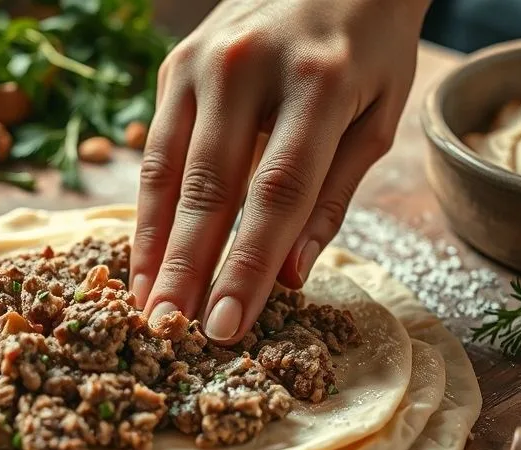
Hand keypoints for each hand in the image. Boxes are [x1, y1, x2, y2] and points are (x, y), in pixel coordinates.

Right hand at [131, 0, 428, 342]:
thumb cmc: (369, 45)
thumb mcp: (377, 116)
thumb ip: (332, 196)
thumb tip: (290, 277)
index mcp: (318, 82)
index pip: (276, 193)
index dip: (247, 266)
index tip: (227, 326)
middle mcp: (249, 67)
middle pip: (208, 187)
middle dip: (186, 269)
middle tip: (169, 332)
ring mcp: (202, 63)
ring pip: (165, 171)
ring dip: (152, 245)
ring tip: (145, 306)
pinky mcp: (175, 66)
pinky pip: (154, 148)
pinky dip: (146, 208)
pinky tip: (142, 254)